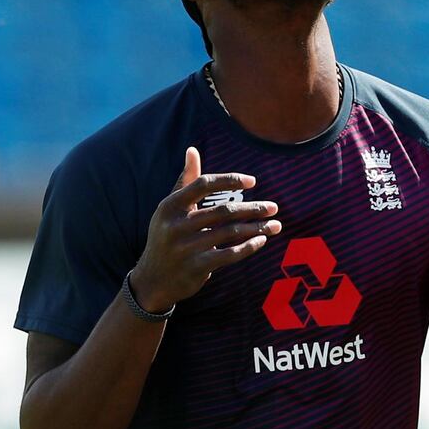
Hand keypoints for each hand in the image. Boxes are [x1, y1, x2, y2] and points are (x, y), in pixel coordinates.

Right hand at [130, 147, 280, 312]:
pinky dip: (248, 246)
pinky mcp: (196, 267)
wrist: (152, 279)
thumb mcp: (170, 208)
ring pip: (230, 233)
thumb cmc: (167, 235)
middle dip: (252, 209)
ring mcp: (186, 247)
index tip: (253, 181)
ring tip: (275, 224)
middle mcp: (176, 225)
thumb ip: (185, 180)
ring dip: (257, 227)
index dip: (230, 180)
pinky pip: (229, 254)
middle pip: (223, 210)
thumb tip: (192, 150)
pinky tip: (262, 239)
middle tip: (274, 207)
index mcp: (170, 205)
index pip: (204, 184)